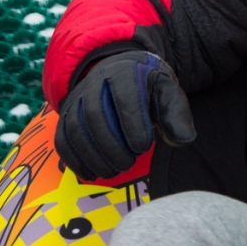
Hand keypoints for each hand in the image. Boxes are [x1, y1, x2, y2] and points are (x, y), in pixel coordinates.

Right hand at [54, 50, 195, 180]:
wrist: (120, 73)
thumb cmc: (147, 88)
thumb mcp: (166, 92)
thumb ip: (175, 113)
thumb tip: (183, 140)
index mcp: (125, 71)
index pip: (125, 94)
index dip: (132, 122)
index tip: (143, 146)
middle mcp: (95, 81)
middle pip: (95, 113)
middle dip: (110, 144)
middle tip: (127, 164)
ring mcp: (77, 97)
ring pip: (75, 126)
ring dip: (92, 155)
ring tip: (112, 172)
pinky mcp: (65, 115)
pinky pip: (62, 137)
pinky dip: (74, 159)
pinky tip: (91, 174)